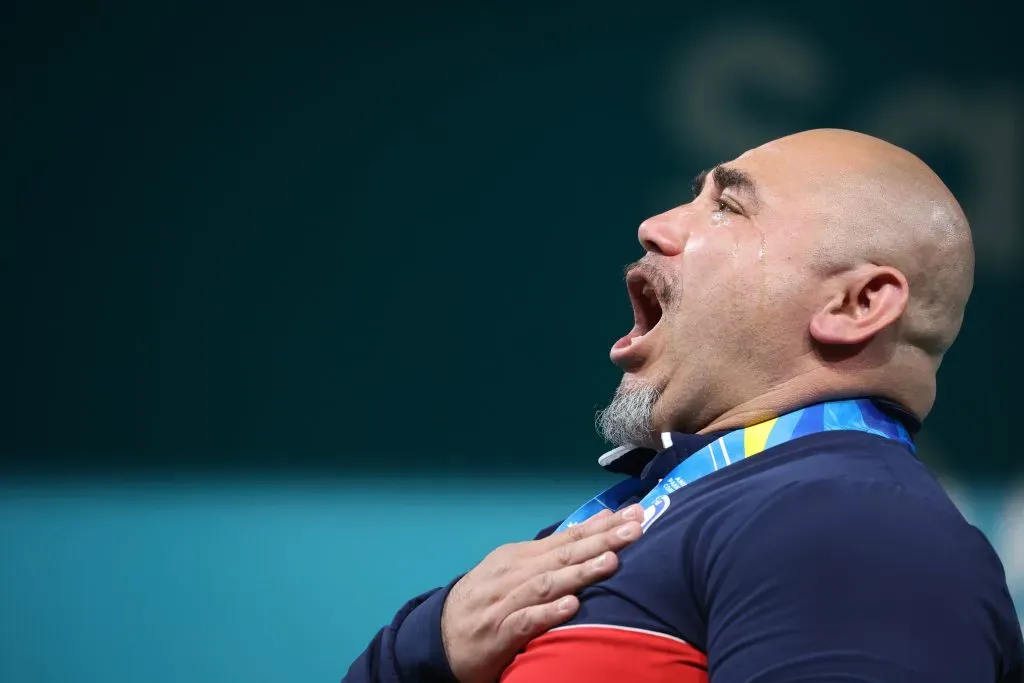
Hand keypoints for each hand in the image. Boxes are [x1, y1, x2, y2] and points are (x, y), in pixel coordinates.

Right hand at [440, 504, 643, 682]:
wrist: (440, 636)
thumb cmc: (487, 601)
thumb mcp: (515, 570)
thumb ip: (553, 553)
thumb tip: (597, 526)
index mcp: (521, 555)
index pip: (568, 536)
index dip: (603, 526)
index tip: (636, 514)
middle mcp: (514, 572)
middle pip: (563, 554)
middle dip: (602, 541)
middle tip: (635, 529)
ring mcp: (506, 601)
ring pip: (548, 582)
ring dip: (580, 572)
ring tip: (611, 562)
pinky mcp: (499, 632)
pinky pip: (527, 620)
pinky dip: (549, 612)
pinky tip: (572, 606)